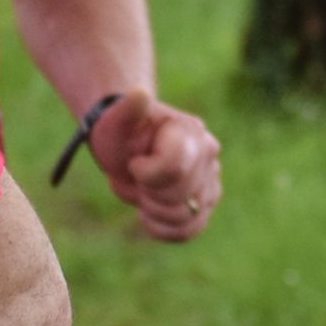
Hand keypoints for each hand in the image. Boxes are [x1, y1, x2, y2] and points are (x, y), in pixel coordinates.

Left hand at [88, 88, 220, 241]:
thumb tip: (139, 94)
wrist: (125, 143)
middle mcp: (209, 155)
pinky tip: (148, 212)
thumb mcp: (115, 119)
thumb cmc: (119, 129)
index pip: (174, 170)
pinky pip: (189, 231)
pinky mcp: (205, 203)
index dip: (145, 174)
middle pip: (179, 197)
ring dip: (154, 211)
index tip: (134, 161)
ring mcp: (211, 180)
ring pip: (186, 217)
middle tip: (136, 175)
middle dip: (147, 192)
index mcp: (190, 131)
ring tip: (143, 191)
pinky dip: (163, 228)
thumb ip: (127, 109)